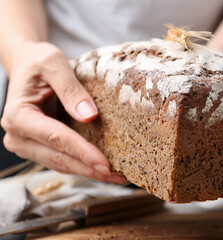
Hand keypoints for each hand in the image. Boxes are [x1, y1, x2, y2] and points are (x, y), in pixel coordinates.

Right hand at [1, 40, 125, 182]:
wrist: (26, 66)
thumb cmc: (38, 62)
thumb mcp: (54, 64)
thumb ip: (70, 89)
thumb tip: (90, 116)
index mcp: (19, 115)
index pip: (56, 138)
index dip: (82, 152)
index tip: (105, 163)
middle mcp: (18, 135)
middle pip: (58, 158)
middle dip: (89, 169)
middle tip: (117, 177)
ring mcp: (27, 144)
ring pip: (60, 164)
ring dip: (88, 172)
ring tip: (116, 176)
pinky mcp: (38, 147)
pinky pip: (61, 160)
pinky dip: (82, 165)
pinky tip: (101, 168)